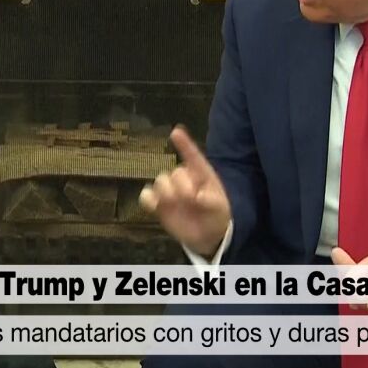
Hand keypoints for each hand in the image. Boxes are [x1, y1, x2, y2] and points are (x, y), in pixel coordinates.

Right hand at [139, 127, 231, 256]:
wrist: (207, 235)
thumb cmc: (216, 215)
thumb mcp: (221, 208)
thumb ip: (211, 201)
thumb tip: (198, 196)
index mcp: (201, 174)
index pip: (192, 155)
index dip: (184, 144)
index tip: (176, 132)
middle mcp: (183, 178)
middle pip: (175, 173)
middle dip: (181, 185)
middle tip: (191, 198)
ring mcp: (169, 190)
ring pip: (160, 181)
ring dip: (166, 192)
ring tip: (175, 203)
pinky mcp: (158, 204)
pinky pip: (146, 196)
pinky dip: (148, 198)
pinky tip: (154, 204)